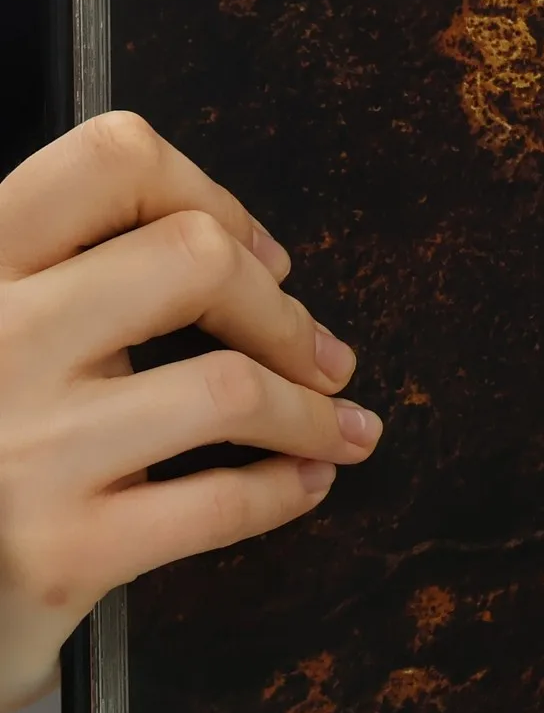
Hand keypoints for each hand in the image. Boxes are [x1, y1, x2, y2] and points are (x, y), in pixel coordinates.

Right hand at [0, 113, 382, 712]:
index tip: (263, 257)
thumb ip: (64, 281)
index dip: (216, 199)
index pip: (111, 162)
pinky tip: (305, 483)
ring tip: (343, 428)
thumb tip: (237, 255)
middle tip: (322, 356)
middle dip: (286, 313)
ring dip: (314, 411)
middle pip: (195, 260)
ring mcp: (25, 447)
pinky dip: (289, 489)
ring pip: (229, 386)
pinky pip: (222, 502)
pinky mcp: (62, 551)